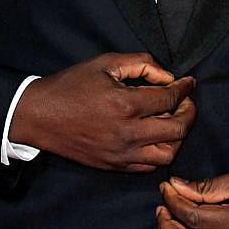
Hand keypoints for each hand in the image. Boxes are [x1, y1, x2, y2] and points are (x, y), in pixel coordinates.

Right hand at [10, 52, 195, 171]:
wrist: (39, 116)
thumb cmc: (71, 85)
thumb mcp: (105, 63)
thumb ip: (141, 64)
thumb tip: (167, 76)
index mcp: (126, 104)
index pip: (171, 98)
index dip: (185, 88)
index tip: (189, 82)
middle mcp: (128, 133)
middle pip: (178, 129)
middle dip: (189, 113)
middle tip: (186, 102)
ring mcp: (121, 154)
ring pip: (168, 154)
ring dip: (177, 136)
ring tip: (172, 120)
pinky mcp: (114, 166)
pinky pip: (149, 166)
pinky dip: (159, 152)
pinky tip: (155, 136)